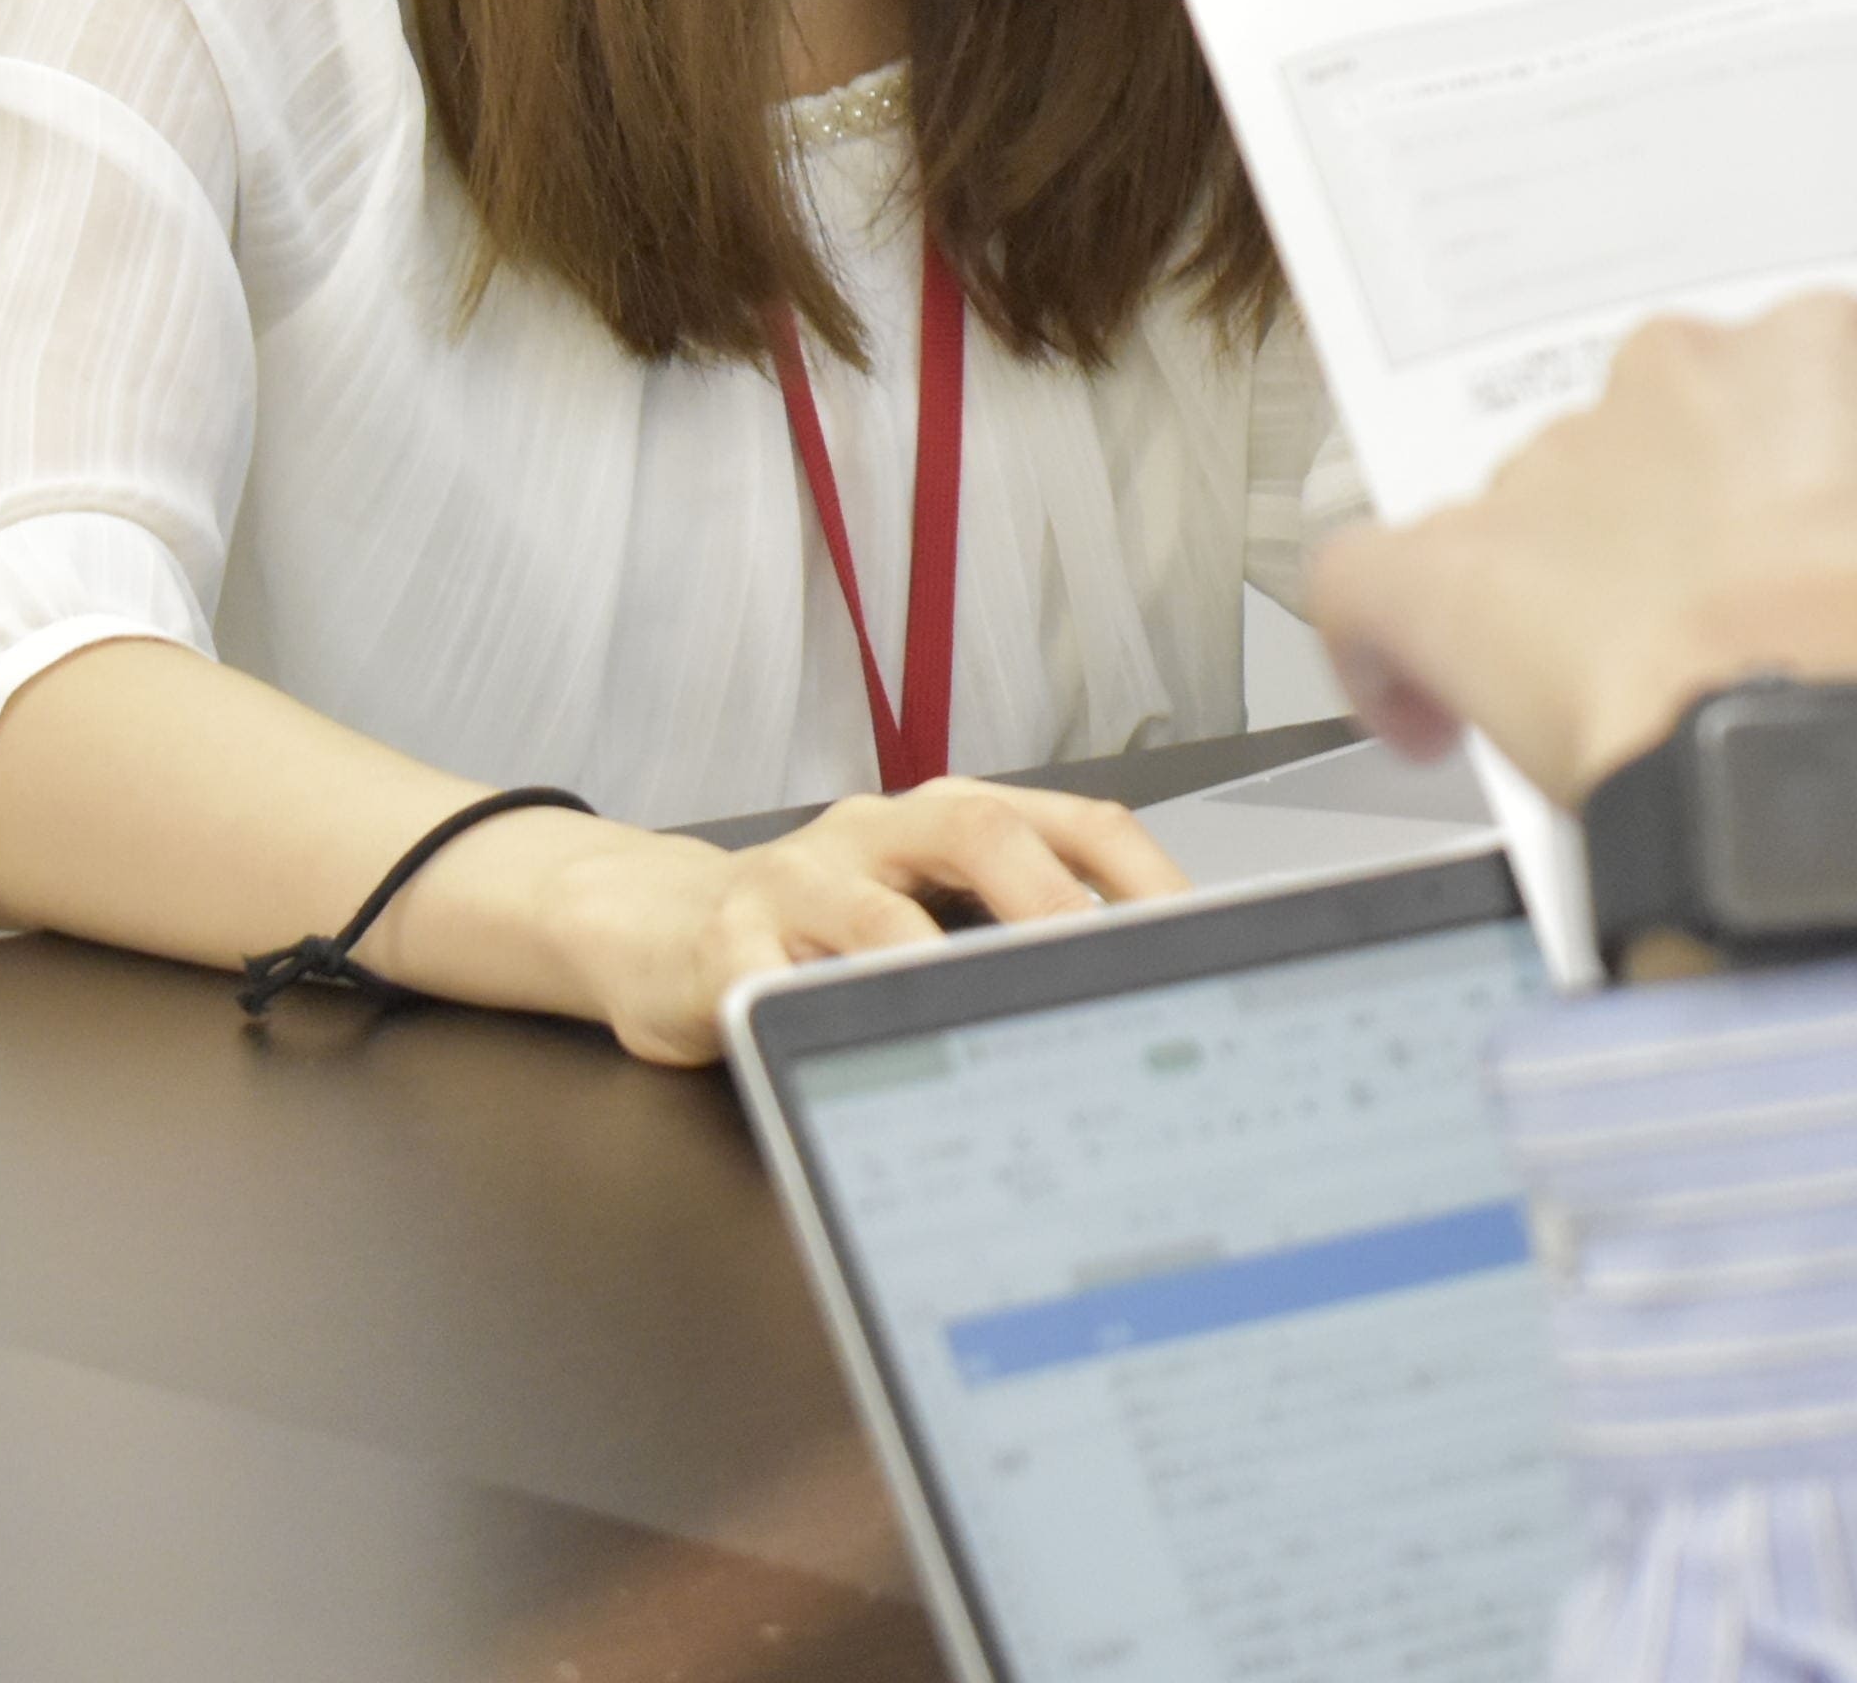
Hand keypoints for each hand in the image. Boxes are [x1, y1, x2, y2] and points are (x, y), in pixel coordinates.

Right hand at [452, 781, 1188, 1065]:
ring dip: (920, 952)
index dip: (1140, 869)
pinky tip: (816, 1034)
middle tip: (1094, 957)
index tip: (1198, 927)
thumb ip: (1009, 939)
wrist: (657, 927)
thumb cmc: (821, 932)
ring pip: (868, 903)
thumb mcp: (926, 919)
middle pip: (977, 830)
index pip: (1072, 821)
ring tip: (958, 997)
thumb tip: (1140, 996)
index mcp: (952, 823)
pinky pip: (760, 972)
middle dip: (1045, 895)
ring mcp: (800, 878)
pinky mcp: (726, 938)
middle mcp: (882, 832)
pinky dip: (791, 1002)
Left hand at [1306, 293, 1856, 804]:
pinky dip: (1383, 650)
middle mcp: (1675, 376)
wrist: (1830, 764)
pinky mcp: (1454, 563)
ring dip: (1552, 596)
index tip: (1785, 560)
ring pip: (1525, 514)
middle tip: (1704, 643)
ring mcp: (1556, 463)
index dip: (1775, 489)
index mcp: (1818, 354)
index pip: (1784, 390)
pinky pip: (1371, 584)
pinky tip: (1418, 713)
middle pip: (1642, 442)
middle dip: (1658, 536)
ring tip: (1604, 714)